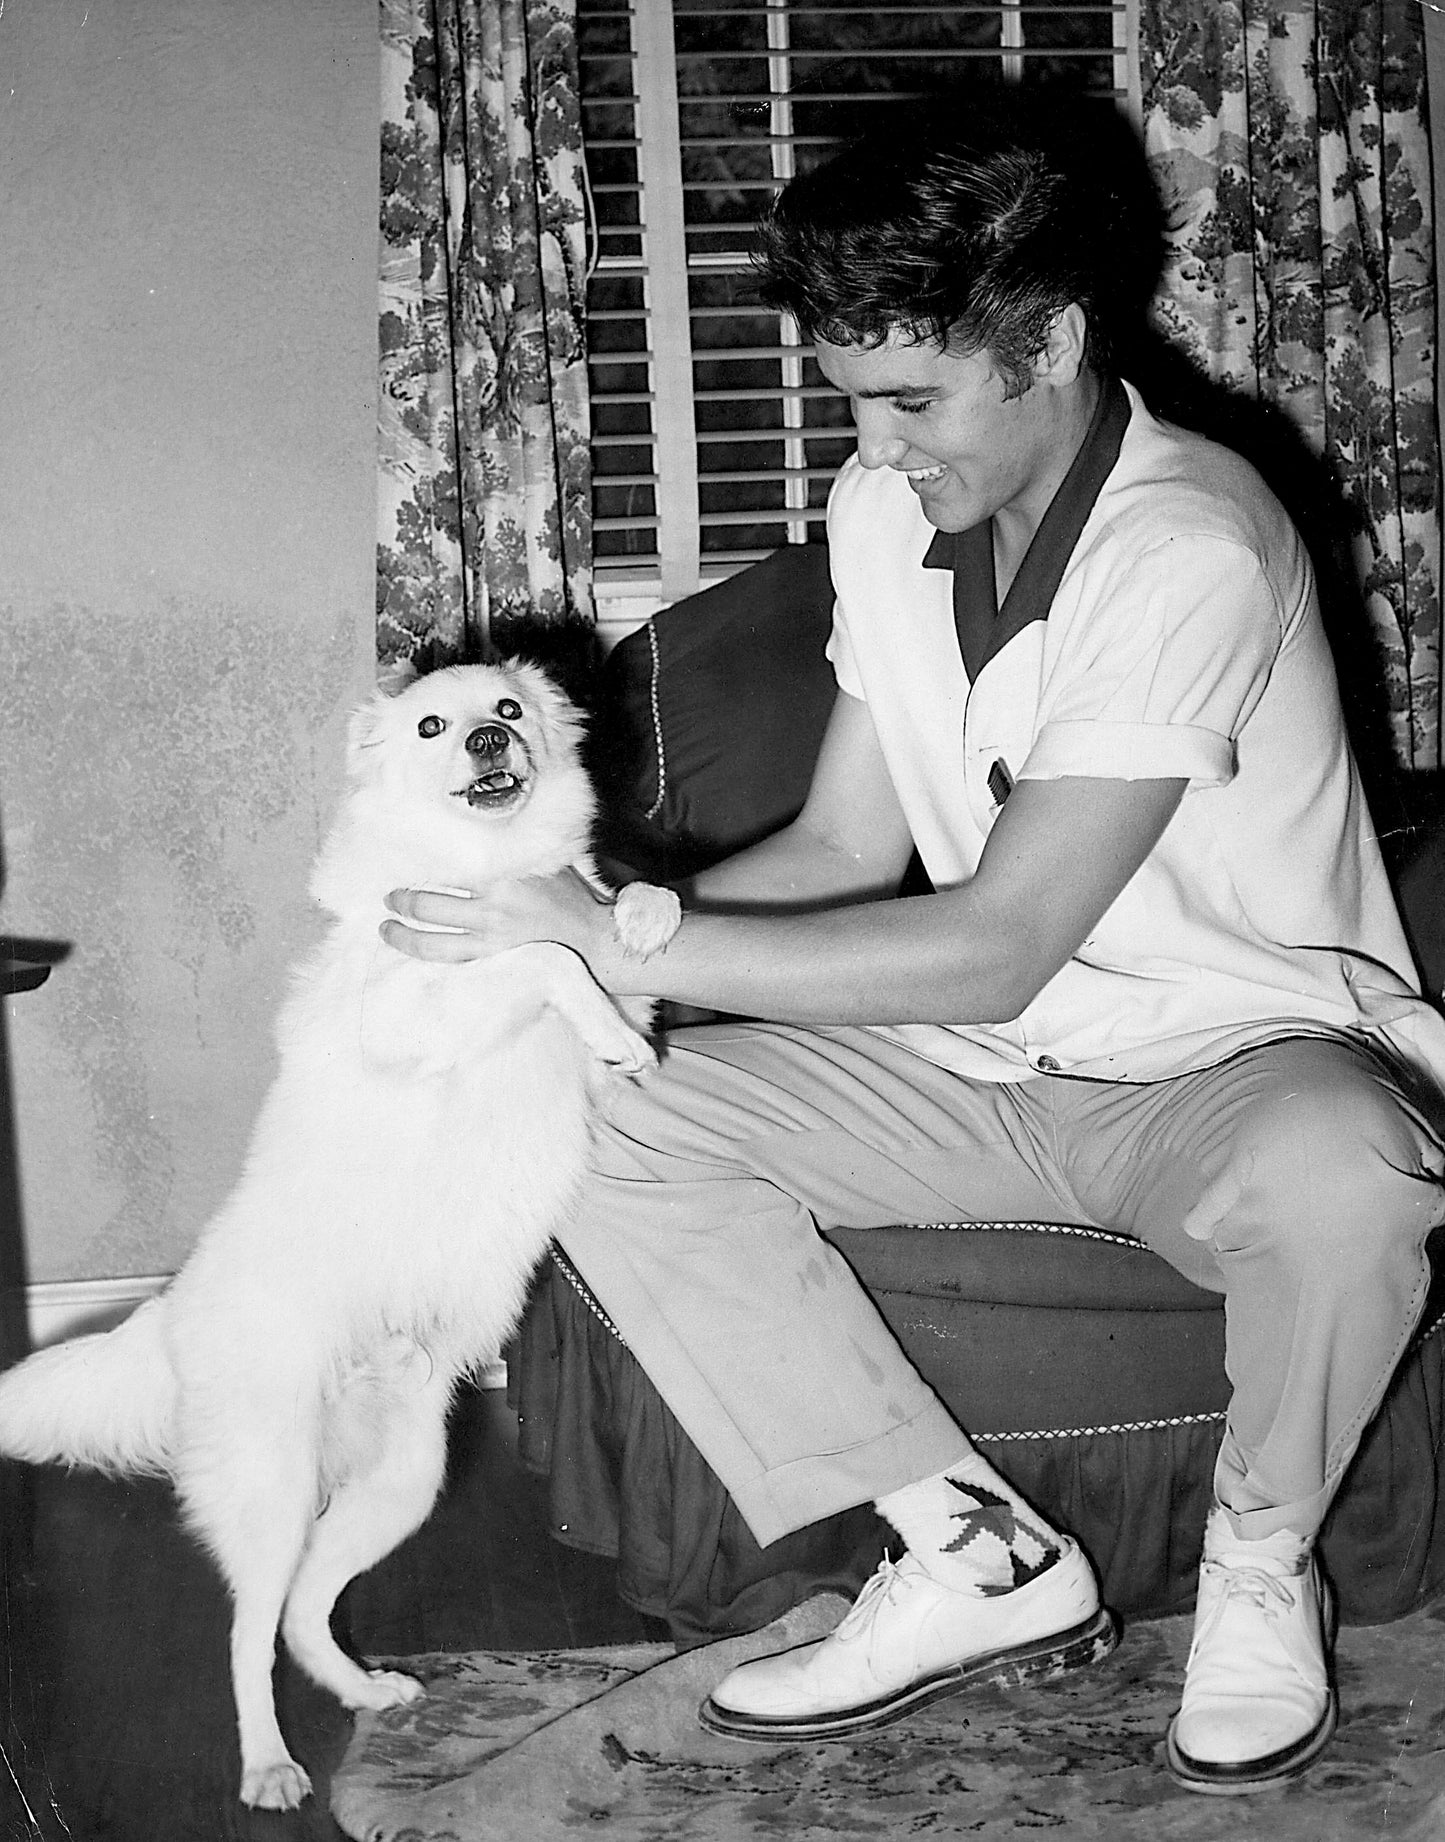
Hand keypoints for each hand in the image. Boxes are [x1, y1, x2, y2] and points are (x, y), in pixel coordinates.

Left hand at [379, 869, 616, 972]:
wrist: (589, 934)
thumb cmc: (567, 891)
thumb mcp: (541, 858)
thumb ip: (511, 847)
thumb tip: (478, 828)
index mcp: (502, 879)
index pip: (446, 872)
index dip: (419, 870)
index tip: (401, 864)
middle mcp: (492, 911)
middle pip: (431, 908)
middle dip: (402, 903)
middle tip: (389, 898)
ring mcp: (492, 940)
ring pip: (435, 944)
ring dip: (404, 937)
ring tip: (386, 929)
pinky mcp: (494, 959)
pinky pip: (452, 960)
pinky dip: (429, 955)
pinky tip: (413, 951)